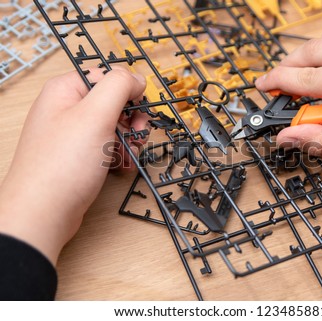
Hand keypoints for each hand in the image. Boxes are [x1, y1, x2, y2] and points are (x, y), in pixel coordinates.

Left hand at [0, 68, 146, 264]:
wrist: (44, 213)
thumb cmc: (62, 166)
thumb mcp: (96, 115)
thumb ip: (119, 87)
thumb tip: (136, 77)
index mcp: (66, 91)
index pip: (107, 76)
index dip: (129, 92)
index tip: (140, 110)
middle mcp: (67, 110)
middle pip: (113, 103)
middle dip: (131, 120)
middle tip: (137, 135)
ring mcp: (73, 135)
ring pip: (113, 127)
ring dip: (129, 140)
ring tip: (129, 155)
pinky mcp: (79, 157)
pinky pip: (107, 147)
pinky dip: (120, 155)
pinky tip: (122, 166)